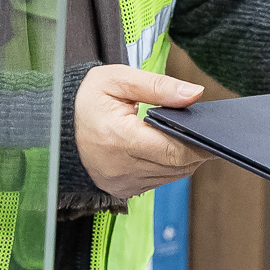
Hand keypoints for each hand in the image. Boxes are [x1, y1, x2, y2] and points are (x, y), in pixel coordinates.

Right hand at [76, 66, 208, 199]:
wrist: (58, 124)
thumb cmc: (89, 98)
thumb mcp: (119, 79)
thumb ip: (159, 85)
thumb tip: (194, 94)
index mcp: (117, 138)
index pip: (172, 150)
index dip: (197, 142)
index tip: (211, 130)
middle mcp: (119, 167)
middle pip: (176, 166)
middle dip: (195, 150)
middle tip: (205, 131)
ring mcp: (120, 182)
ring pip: (171, 176)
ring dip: (183, 159)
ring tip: (185, 136)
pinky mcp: (122, 189)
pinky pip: (158, 181)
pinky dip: (169, 166)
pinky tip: (167, 148)